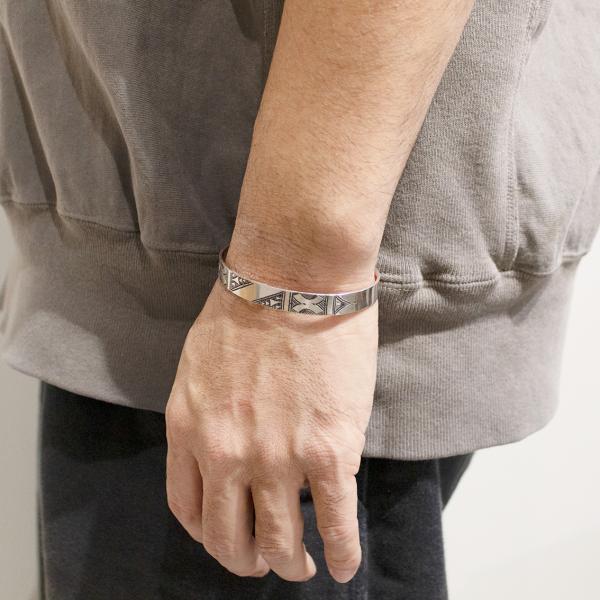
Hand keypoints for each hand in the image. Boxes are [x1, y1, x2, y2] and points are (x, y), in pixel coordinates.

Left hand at [165, 279, 377, 581]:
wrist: (294, 275)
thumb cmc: (248, 307)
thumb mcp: (198, 365)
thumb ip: (205, 414)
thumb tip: (227, 444)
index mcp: (190, 429)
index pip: (188, 508)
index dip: (209, 534)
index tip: (226, 536)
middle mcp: (227, 453)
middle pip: (228, 538)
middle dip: (246, 560)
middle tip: (262, 561)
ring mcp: (278, 457)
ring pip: (280, 542)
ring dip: (291, 565)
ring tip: (302, 568)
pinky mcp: (329, 452)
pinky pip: (336, 523)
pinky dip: (341, 554)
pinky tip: (344, 565)